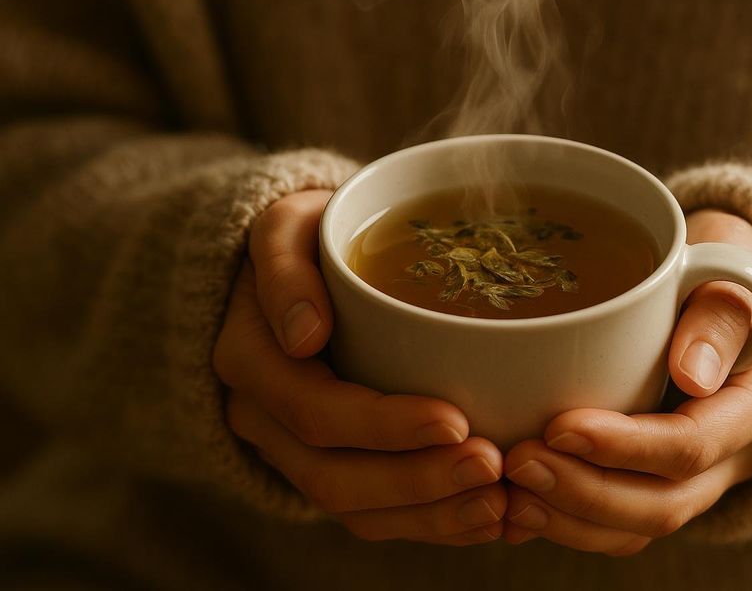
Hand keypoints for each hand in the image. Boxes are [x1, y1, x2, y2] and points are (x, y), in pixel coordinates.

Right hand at [213, 190, 505, 544]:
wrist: (302, 269)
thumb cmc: (309, 240)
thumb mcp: (287, 227)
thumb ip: (285, 267)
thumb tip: (304, 335)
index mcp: (251, 359)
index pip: (315, 410)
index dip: (384, 426)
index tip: (455, 420)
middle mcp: (264, 418)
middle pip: (335, 478)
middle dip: (418, 483)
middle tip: (491, 467)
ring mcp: (296, 451)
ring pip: (356, 510)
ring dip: (432, 516)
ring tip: (499, 505)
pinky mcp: (333, 465)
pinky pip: (376, 515)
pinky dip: (433, 524)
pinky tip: (488, 516)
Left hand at [501, 209, 751, 554]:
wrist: (724, 300)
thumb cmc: (723, 273)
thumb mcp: (733, 271)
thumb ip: (721, 314)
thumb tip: (692, 374)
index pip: (692, 446)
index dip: (625, 447)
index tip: (560, 426)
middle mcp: (730, 456)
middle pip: (663, 504)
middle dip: (584, 493)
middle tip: (519, 462)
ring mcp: (694, 478)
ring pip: (637, 528)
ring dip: (568, 520)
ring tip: (510, 494)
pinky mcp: (655, 482)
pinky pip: (617, 526)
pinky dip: (565, 525)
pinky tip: (515, 509)